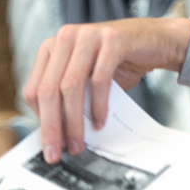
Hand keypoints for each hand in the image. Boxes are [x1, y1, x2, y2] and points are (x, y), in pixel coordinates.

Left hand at [22, 19, 189, 161]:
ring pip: (70, 86)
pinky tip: (100, 123)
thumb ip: (69, 99)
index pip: (33, 89)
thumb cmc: (117, 64)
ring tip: (78, 143)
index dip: (39, 120)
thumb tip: (57, 136)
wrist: (155, 41)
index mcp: (52, 48)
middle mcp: (65, 38)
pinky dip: (98, 105)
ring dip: (74, 121)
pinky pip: (99, 79)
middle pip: (48, 89)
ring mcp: (88, 36)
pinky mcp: (112, 40)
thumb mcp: (86, 79)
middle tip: (57, 153)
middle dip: (52, 126)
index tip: (49, 145)